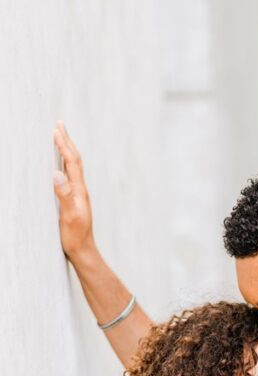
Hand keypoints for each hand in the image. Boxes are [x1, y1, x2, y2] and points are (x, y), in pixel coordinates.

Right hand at [53, 121, 94, 262]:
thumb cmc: (75, 236)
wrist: (83, 251)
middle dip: (67, 142)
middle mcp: (80, 190)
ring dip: (66, 150)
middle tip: (60, 125)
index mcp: (79, 191)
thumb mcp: (68, 216)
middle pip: (74, 161)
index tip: (57, 129)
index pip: (72, 162)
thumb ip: (64, 195)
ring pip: (72, 167)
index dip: (64, 145)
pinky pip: (69, 176)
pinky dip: (64, 164)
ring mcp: (78, 195)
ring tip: (60, 138)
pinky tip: (60, 164)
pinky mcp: (73, 201)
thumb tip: (57, 173)